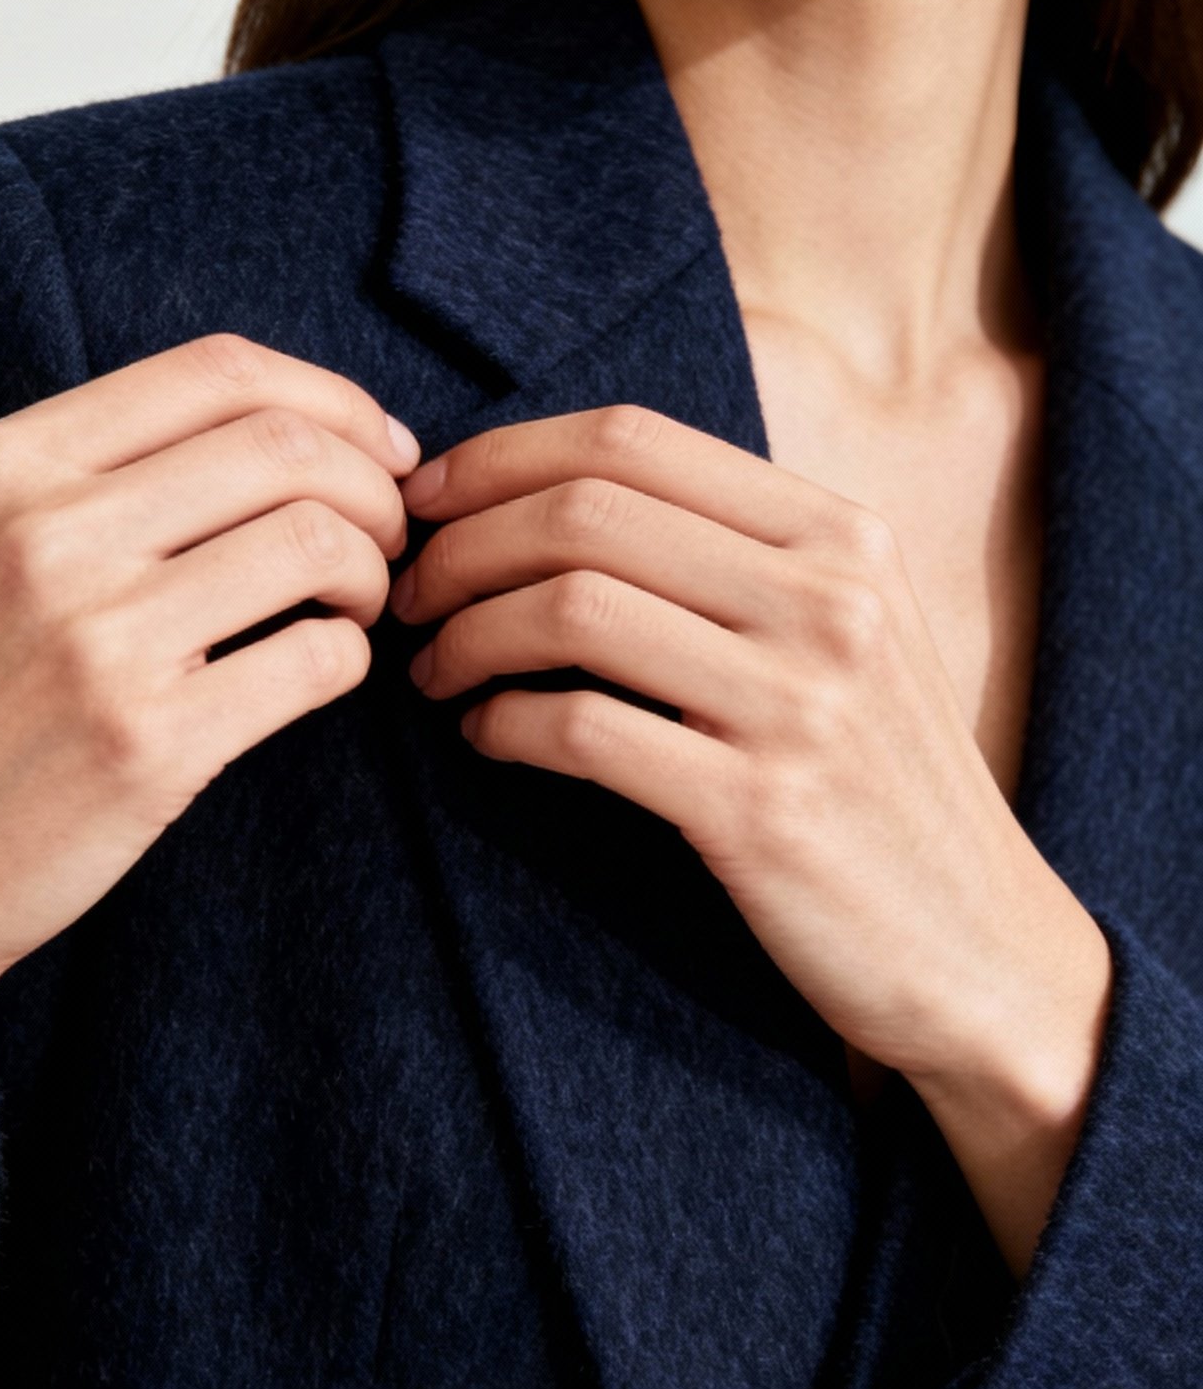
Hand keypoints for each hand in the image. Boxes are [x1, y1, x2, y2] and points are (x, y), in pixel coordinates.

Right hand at [0, 334, 418, 1042]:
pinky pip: (318, 661)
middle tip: (390, 541)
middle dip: (377, 489)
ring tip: (356, 609)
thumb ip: (92, 478)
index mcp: (6, 465)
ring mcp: (98, 638)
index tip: (380, 450)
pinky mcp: (148, 743)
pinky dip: (350, 659)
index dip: (335, 401)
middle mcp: (48, 532)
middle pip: (290, 448)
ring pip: (320, 544)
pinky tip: (321, 673)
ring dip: (374, 574)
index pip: (218, 372)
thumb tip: (279, 435)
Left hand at [390, 405, 1111, 1269]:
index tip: (429, 502)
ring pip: (571, 606)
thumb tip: (556, 502)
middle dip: (460, 544)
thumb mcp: (848, 637)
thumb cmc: (880, 790)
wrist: (979, 949)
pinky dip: (501, 724)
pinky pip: (580, 730)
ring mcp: (801, 702)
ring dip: (466, 632)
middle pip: (584, 510)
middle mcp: (828, 598)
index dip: (502, 456)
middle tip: (408, 596)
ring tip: (434, 671)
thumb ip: (738, 560)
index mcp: (841, 534)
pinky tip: (484, 738)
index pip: (632, 439)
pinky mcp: (761, 809)